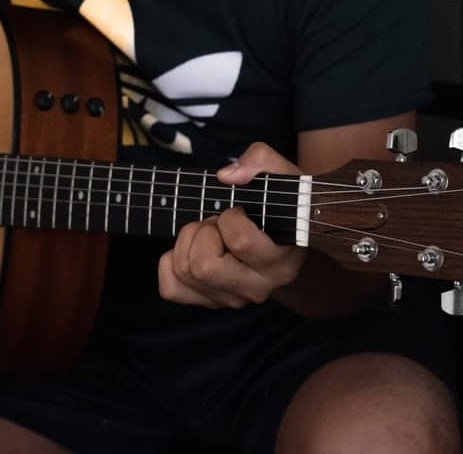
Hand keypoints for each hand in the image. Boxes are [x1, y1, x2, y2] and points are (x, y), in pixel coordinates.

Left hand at [158, 142, 306, 308]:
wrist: (292, 235)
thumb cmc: (284, 204)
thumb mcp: (282, 174)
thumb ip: (260, 160)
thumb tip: (225, 176)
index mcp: (280, 262)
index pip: (239, 241)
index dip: (230, 217)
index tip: (239, 210)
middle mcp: (259, 287)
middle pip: (203, 266)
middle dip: (203, 232)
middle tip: (218, 222)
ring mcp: (234, 299)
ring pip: (185, 272)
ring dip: (189, 242)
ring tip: (211, 233)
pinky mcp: (212, 301)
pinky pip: (171, 289)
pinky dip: (171, 263)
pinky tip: (192, 249)